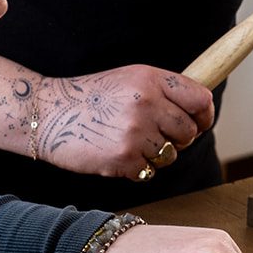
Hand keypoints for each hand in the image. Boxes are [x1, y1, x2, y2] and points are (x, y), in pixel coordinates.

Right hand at [36, 66, 214, 180]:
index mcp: (150, 79)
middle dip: (178, 139)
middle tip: (156, 136)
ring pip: (170, 155)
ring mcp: (135, 132)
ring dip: (155, 155)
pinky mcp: (124, 158)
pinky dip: (136, 169)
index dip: (205, 115)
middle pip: (189, 132)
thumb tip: (199, 110)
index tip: (201, 123)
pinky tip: (116, 154)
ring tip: (129, 142)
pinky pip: (149, 172)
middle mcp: (146, 103)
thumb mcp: (129, 79)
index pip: (200, 99)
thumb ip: (162, 90)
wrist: (47, 113)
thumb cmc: (90, 98)